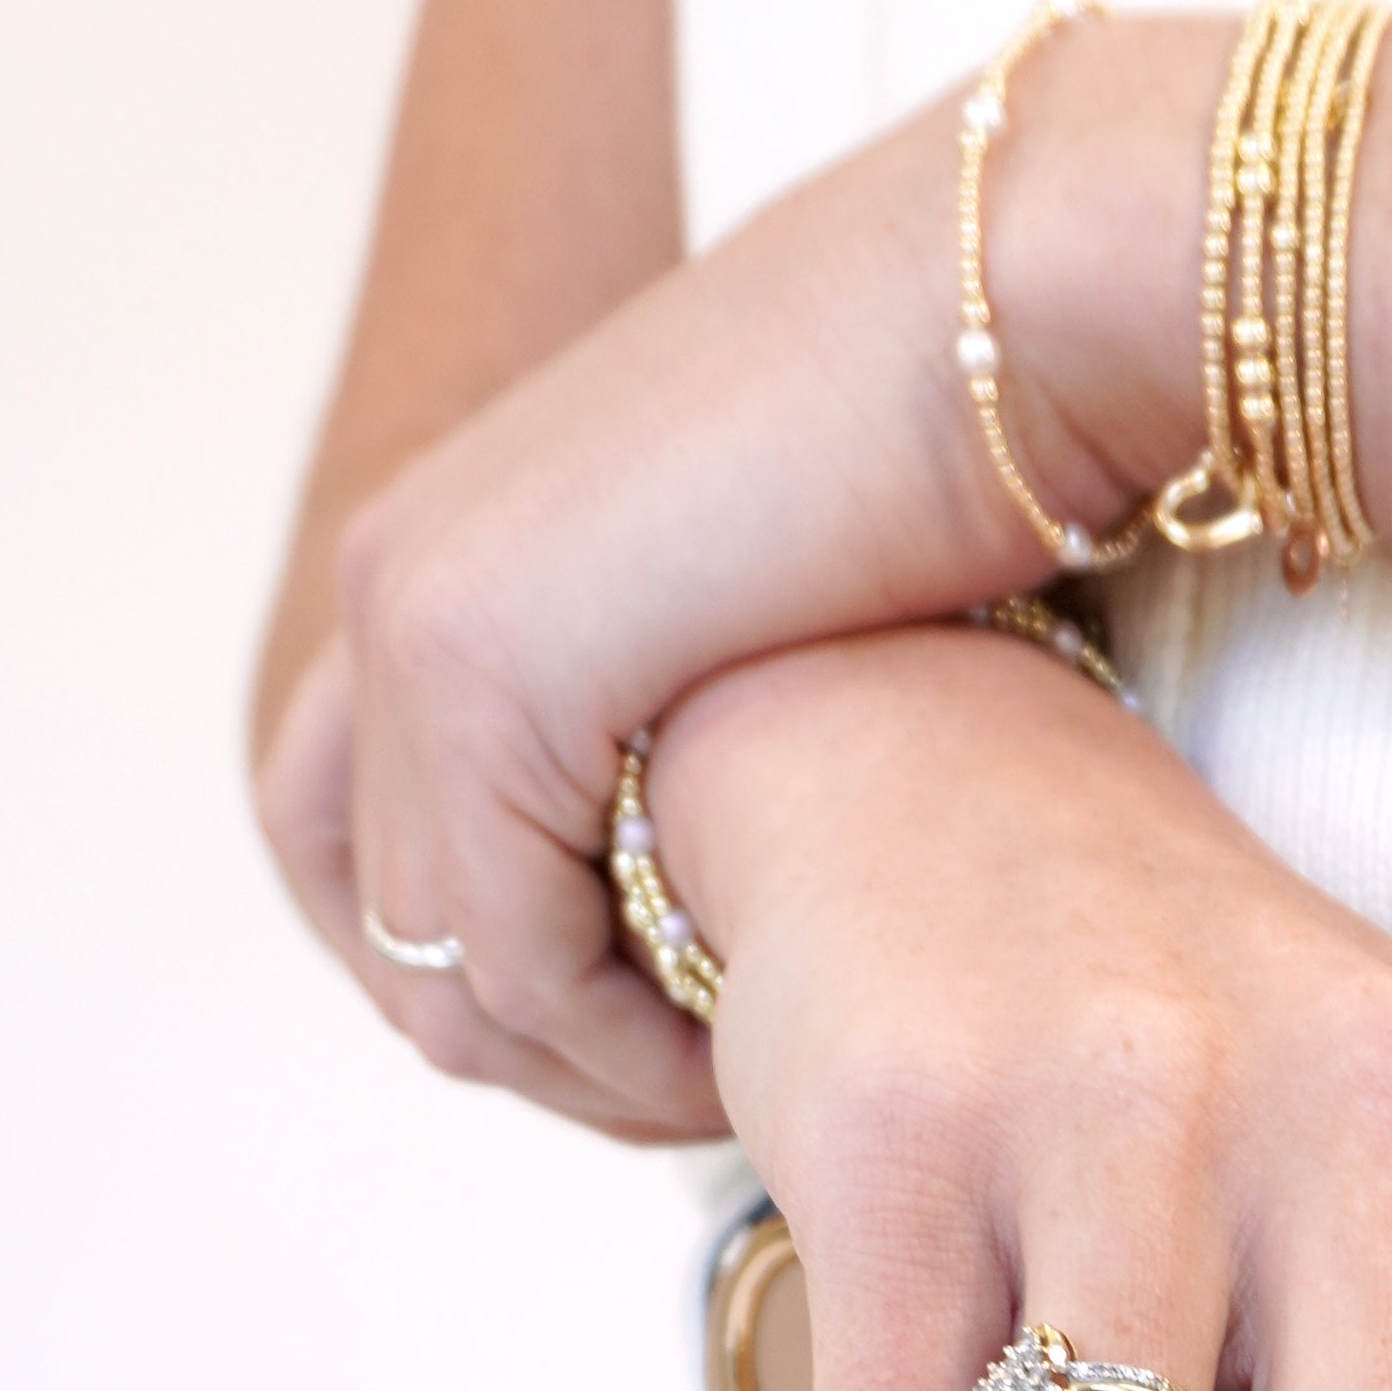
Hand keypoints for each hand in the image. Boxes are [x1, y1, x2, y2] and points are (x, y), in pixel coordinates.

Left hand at [312, 22, 1220, 1127]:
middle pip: (377, 931)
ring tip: (739, 1085)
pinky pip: (512, 960)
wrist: (1025, 294)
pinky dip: (622, 1042)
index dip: (500, 986)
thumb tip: (719, 885)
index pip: (366, 853)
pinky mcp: (482, 662)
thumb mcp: (784, 629)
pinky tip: (747, 1043)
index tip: (665, 1038)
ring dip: (590, 1069)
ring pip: (439, 974)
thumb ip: (700, 740)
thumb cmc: (977, 455)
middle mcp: (394, 576)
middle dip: (534, 1057)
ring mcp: (419, 614)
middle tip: (696, 1096)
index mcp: (449, 555)